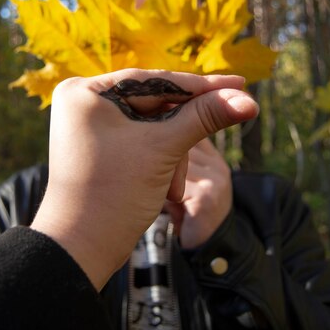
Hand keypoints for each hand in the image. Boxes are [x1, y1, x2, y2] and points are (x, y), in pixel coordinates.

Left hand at [30, 69, 257, 289]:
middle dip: (185, 127)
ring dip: (173, 153)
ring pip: (150, 125)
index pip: (154, 81)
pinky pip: (140, 140)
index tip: (238, 83)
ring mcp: (89, 125)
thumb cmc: (113, 195)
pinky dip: (160, 160)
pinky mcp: (99, 146)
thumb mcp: (163, 150)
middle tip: (231, 117)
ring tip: (175, 189)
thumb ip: (205, 118)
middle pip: (153, 102)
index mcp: (85, 92)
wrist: (82, 249)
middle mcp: (83, 102)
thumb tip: (246, 100)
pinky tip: (168, 188)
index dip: (200, 86)